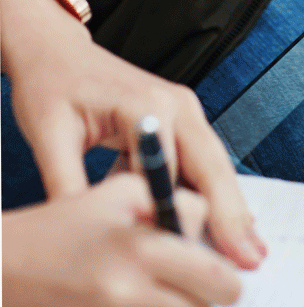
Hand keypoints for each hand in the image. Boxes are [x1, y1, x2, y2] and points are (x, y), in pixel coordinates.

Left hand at [0, 0, 265, 269]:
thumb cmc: (51, 86)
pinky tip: (226, 221)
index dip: (183, 214)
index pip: (174, 170)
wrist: (56, 51)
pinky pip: (203, 160)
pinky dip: (214, 191)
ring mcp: (185, 109)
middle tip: (250, 255)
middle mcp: (178, 104)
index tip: (194, 248)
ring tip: (248, 245)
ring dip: (231, 205)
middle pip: (214, 166)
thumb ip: (70, 185)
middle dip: (232, 213)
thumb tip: (88, 234)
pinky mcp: (182, 118)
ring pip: (216, 165)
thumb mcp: (49, 137)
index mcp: (147, 105)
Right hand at [2, 173, 241, 306]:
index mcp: (140, 250)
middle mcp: (130, 294)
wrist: (2, 273)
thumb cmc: (61, 228)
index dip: (225, 268)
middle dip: (212, 299)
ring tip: (169, 296)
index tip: (220, 266)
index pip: (215, 272)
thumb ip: (176, 203)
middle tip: (207, 288)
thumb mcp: (118, 194)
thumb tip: (211, 225)